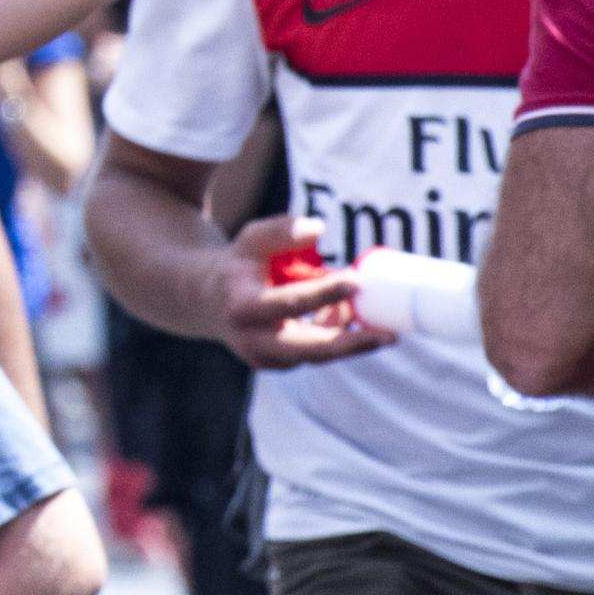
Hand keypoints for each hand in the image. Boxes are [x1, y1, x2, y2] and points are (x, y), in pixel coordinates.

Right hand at [217, 213, 384, 368]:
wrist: (205, 300)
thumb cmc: (237, 264)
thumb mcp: (250, 240)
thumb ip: (281, 231)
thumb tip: (318, 229)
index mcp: (241, 305)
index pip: (290, 302)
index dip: (325, 293)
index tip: (356, 281)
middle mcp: (251, 340)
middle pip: (310, 349)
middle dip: (351, 344)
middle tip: (388, 336)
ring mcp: (265, 358)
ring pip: (318, 351)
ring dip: (344, 330)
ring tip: (358, 305)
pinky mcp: (278, 365)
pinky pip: (315, 352)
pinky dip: (333, 333)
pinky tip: (340, 313)